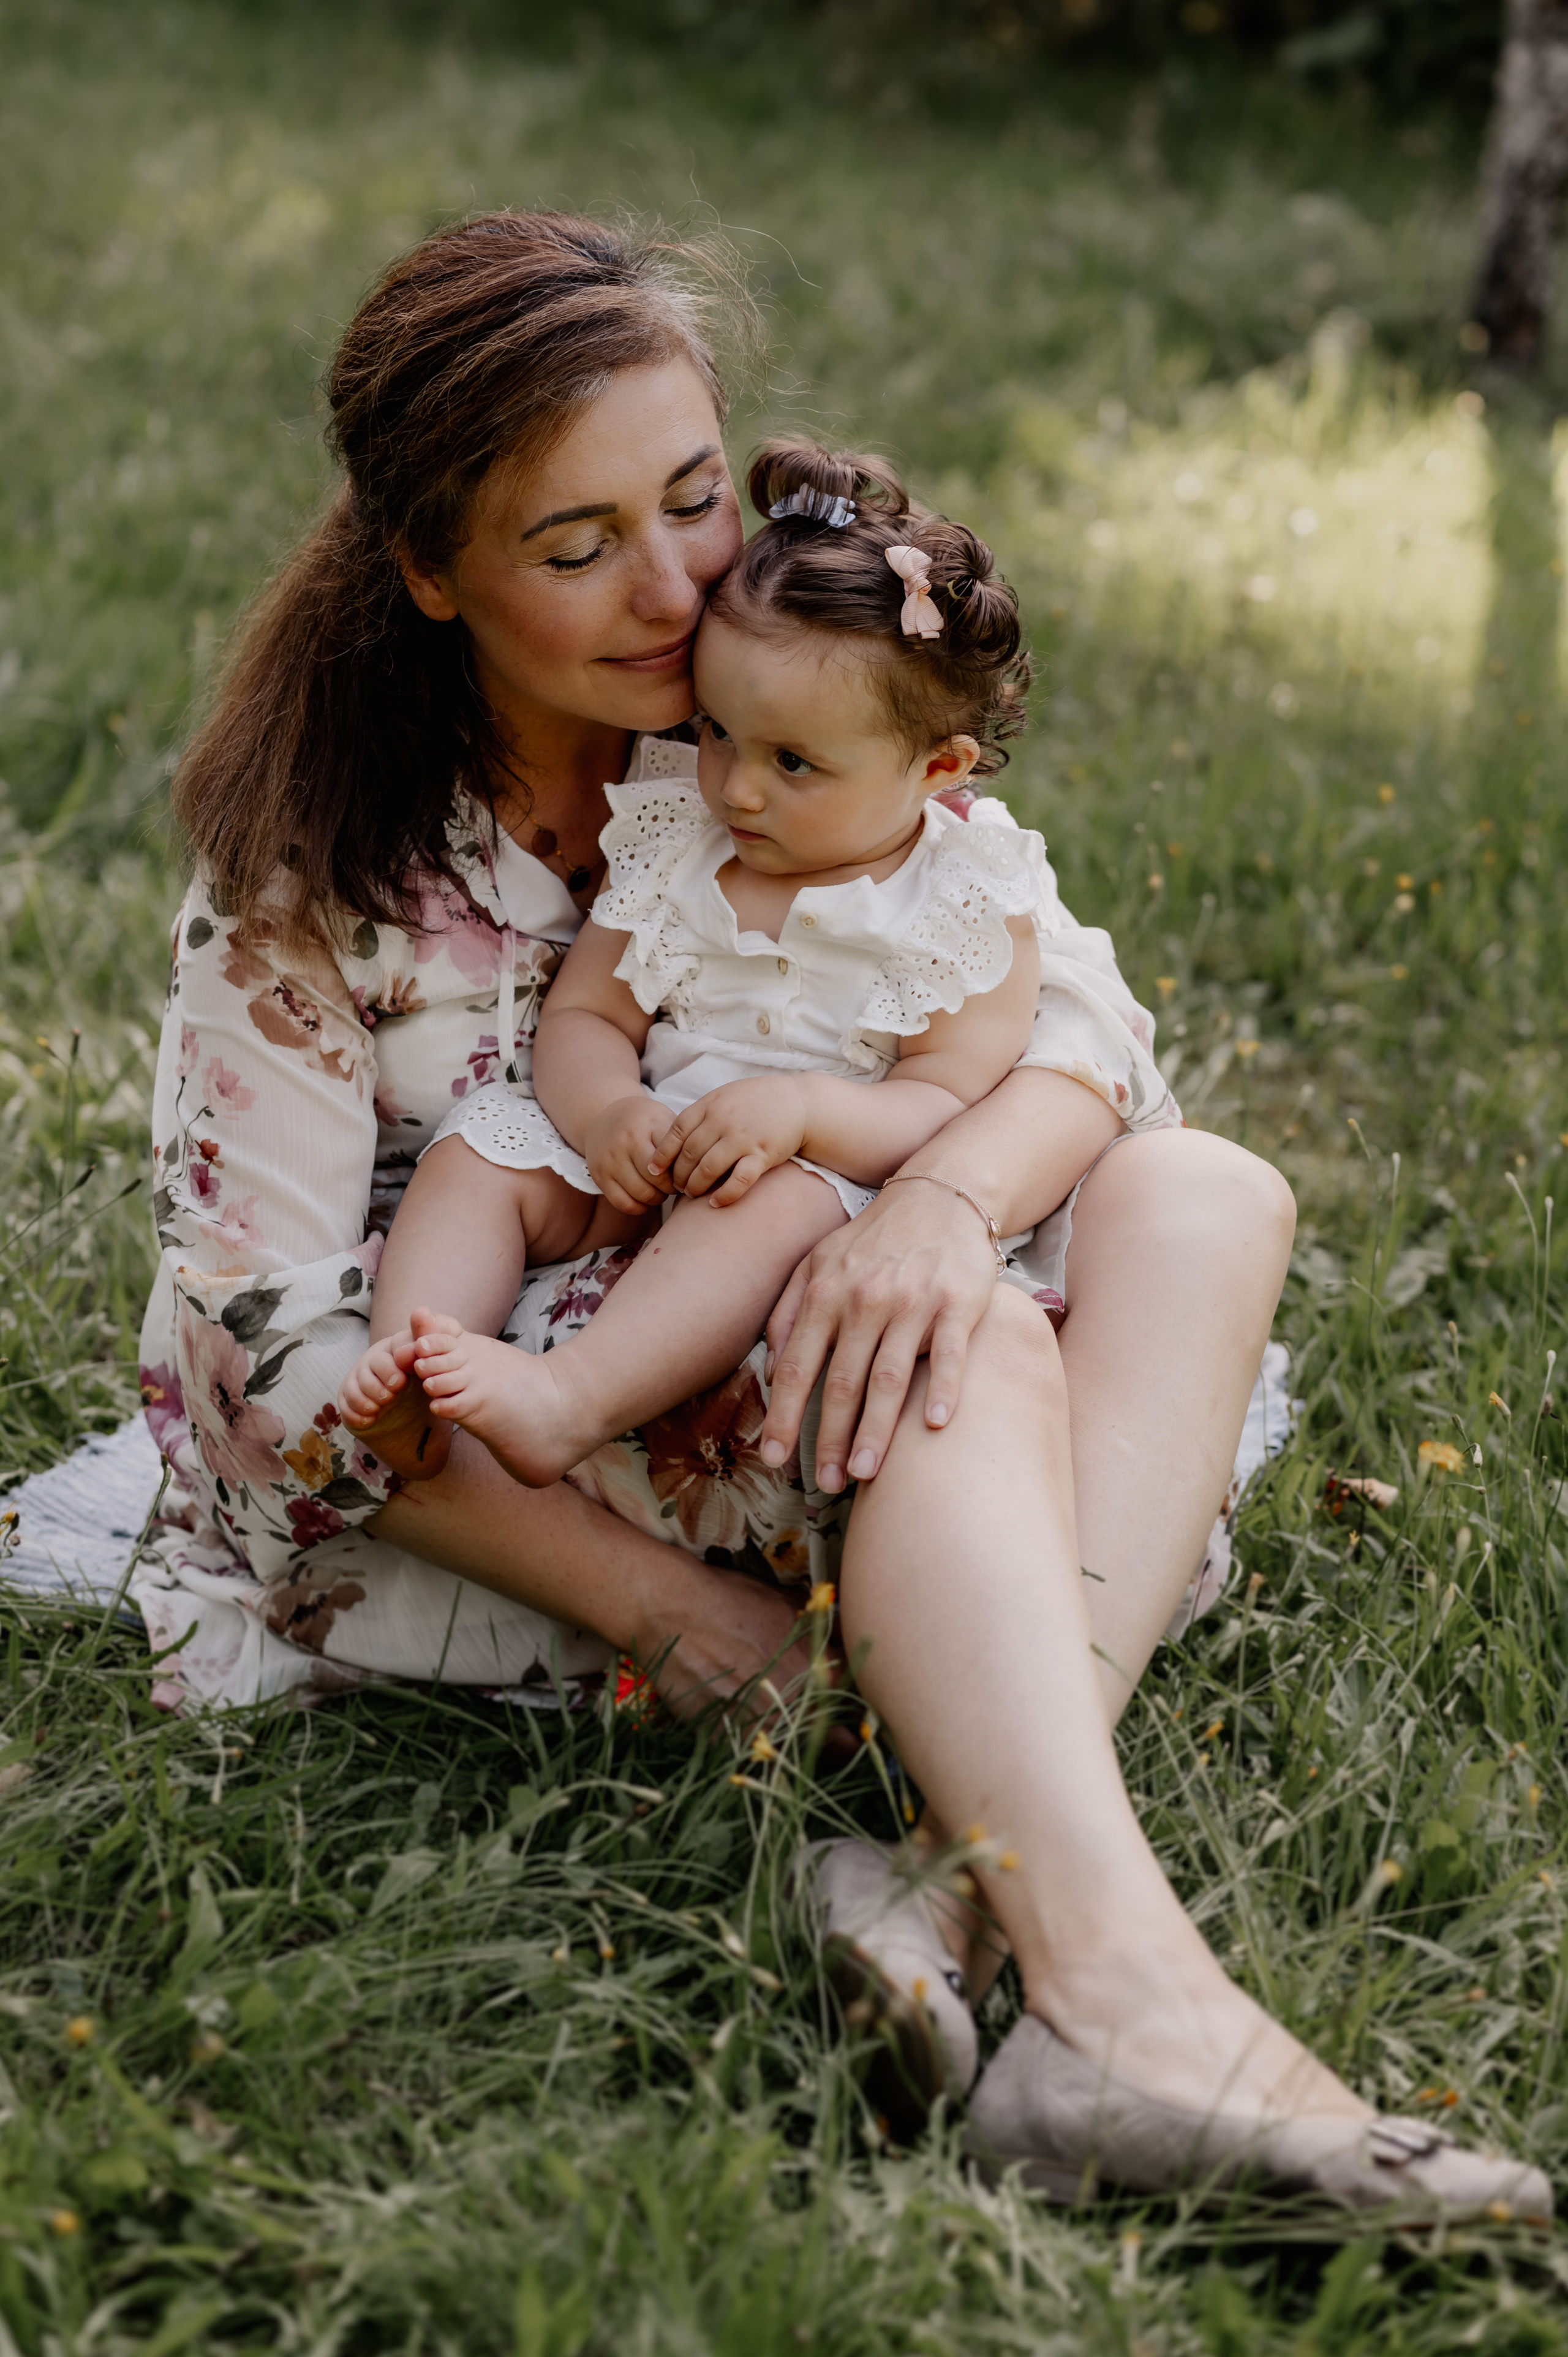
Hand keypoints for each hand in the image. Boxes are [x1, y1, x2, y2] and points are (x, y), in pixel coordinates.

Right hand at [340, 1330, 419, 1427]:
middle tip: (392, 1393)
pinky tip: (369, 1420)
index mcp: (398, 1350)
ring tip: (378, 1408)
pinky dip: (356, 1414)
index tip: (407, 1375)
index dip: (402, 1358)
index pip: (398, 1344)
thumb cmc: (417, 1387)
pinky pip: (346, 1403)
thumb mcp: (427, 1369)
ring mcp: (359, 1378)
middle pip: (375, 1363)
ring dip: (368, 1398)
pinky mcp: (348, 1397)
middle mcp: (376, 1359)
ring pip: (356, 1385)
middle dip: (383, 1379)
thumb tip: (423, 1311)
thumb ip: (428, 1343)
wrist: (401, 1415)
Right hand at [582, 1095, 678, 1212]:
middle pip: (659, 1179)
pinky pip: (624, 1203)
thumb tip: (704, 1172)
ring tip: (662, 1191)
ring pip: (643, 1194)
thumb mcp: (665, 1120)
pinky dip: (639, 1207)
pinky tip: (646, 1199)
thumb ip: (682, 1142)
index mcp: (649, 1125)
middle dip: (672, 1188)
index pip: (674, 1158)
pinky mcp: (599, 1175)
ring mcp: (611, 1159)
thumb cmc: (645, 1122)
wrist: (606, 1116)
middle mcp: (627, 1141)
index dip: (686, 1171)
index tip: (689, 1172)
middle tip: (676, 1185)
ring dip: (658, 1199)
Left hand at [650, 1076, 808, 1205]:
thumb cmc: (759, 1101)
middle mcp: (724, 1120)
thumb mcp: (726, 1096)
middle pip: (689, 1154)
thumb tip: (677, 1138)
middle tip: (676, 1187)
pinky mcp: (763, 1155)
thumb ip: (704, 1113)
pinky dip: (725, 1195)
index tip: (654, 1170)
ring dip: (695, 1187)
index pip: (676, 1131)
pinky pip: (739, 1180)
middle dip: (678, 1175)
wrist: (799, 1102)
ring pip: (708, 1169)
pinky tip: (716, 1203)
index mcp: (711, 1104)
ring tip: (691, 1195)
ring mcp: (743, 1138)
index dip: (662, 1153)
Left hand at [758, 1177, 997, 1491]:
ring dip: (876, 1431)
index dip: (784, 1416)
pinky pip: (949, 1354)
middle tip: (824, 1483)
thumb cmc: (874, 1239)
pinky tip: (934, 1426)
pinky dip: (942, 1389)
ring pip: (889, 1377)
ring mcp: (913, 1302)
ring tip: (865, 1474)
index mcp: (825, 1293)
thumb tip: (768, 1367)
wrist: (940, 1196)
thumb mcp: (818, 1261)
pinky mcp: (958, 1304)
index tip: (774, 1459)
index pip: (797, 1366)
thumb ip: (788, 1310)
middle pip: (842, 1382)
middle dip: (830, 1438)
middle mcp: (864, 1299)